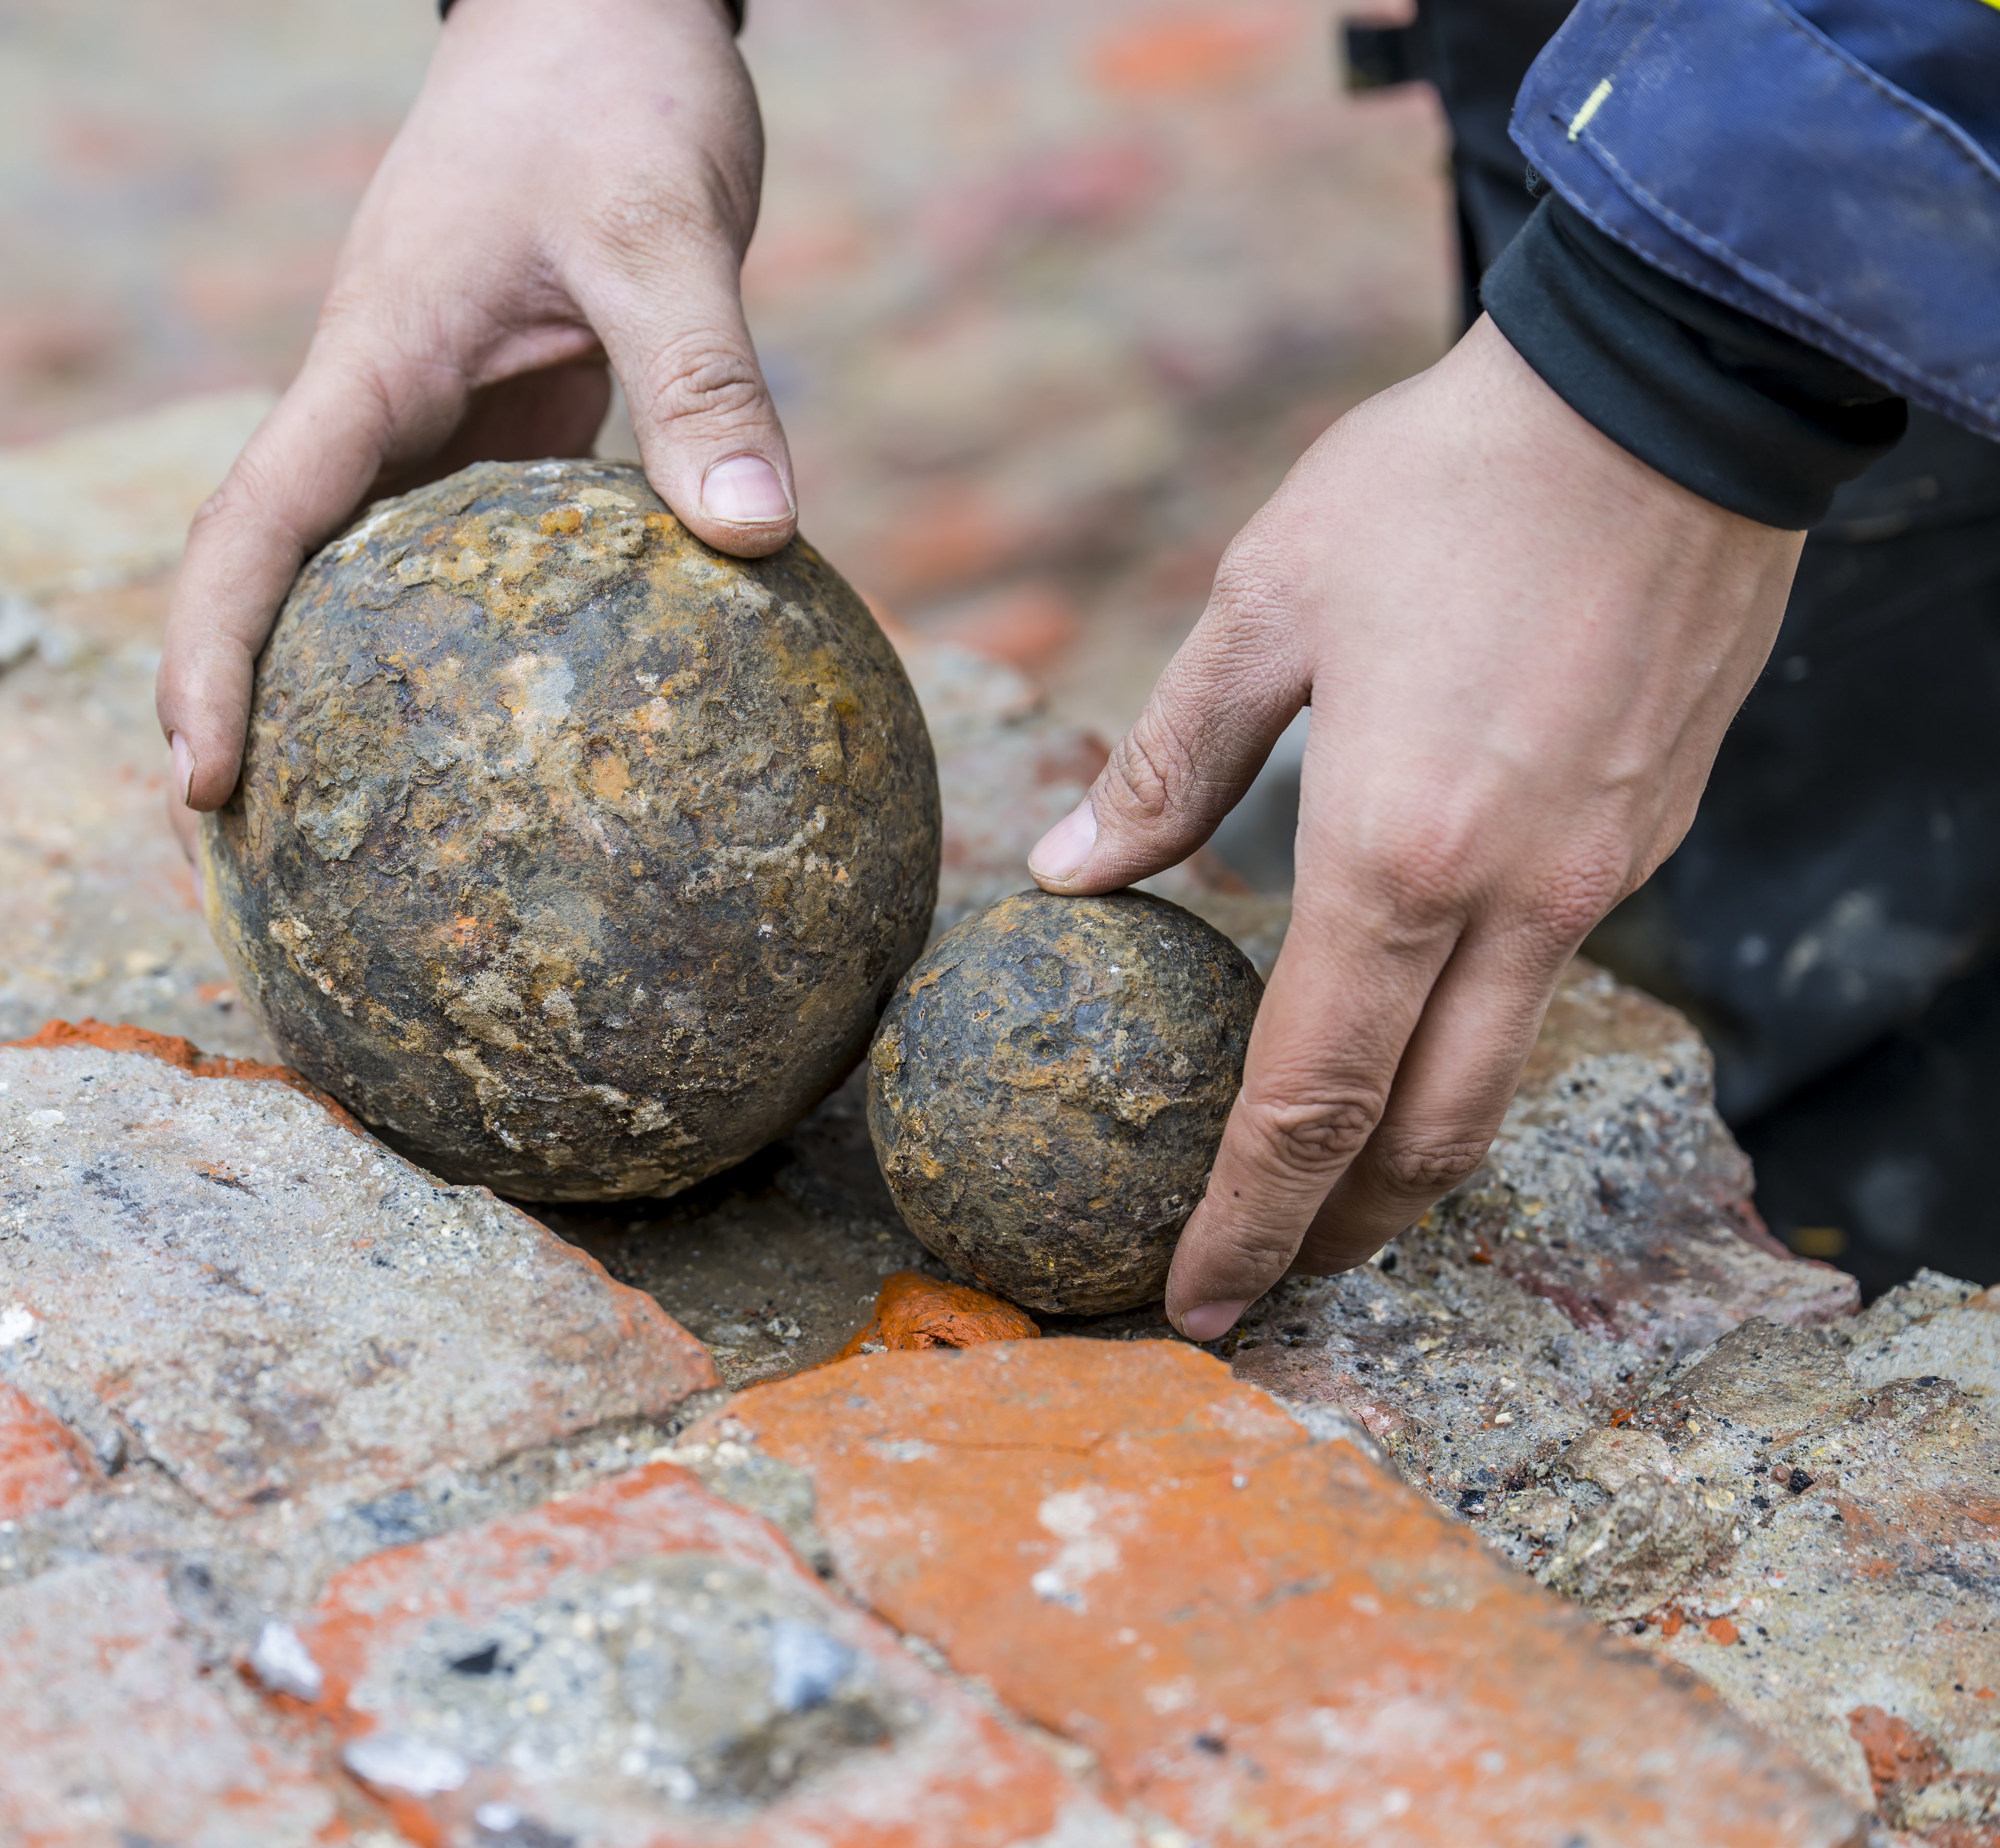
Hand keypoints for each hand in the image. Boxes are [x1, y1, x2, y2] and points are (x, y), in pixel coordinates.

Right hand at [157, 0, 788, 834]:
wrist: (602, 11)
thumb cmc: (612, 95)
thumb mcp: (663, 227)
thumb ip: (703, 379)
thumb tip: (757, 541)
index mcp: (372, 359)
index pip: (251, 524)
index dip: (206, 654)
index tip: (202, 779)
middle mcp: (375, 400)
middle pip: (261, 567)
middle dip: (231, 702)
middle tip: (246, 851)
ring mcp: (427, 414)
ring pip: (345, 567)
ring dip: (327, 683)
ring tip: (353, 830)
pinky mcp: (492, 419)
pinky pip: (449, 546)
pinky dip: (448, 634)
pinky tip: (507, 724)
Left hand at [1028, 317, 1802, 1340]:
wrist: (1664, 398)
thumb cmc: (1443, 485)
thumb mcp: (1263, 604)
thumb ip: (1166, 760)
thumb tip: (1070, 868)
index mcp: (1396, 856)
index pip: (1307, 1101)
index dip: (1245, 1220)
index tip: (1191, 1302)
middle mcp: (1513, 901)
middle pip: (1421, 1138)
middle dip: (1334, 1235)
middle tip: (1256, 1285)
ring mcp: (1597, 879)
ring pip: (1494, 1077)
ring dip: (1405, 1164)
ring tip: (1324, 1198)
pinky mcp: (1644, 837)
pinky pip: (1542, 983)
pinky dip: (1464, 1047)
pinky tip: (1405, 1028)